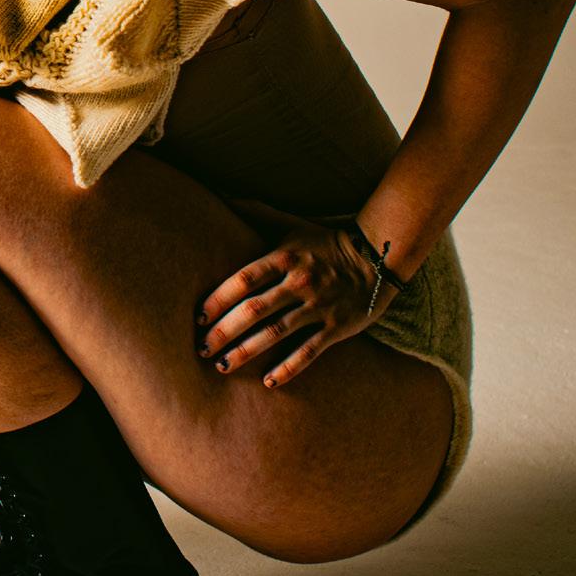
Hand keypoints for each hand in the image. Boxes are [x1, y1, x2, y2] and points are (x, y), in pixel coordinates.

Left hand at [195, 200, 398, 389]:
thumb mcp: (290, 225)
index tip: (198, 317)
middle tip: (202, 349)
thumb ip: (256, 212)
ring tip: (223, 366)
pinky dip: (288, 368)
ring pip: (277, 333)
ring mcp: (318, 306)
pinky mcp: (337, 327)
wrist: (377, 258)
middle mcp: (300, 281)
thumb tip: (222, 194)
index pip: (244, 279)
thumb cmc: (324, 244)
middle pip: (255, 309)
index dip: (219, 298)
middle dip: (225, 331)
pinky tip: (268, 382)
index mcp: (285, 257)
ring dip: (247, 352)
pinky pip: (309, 351)